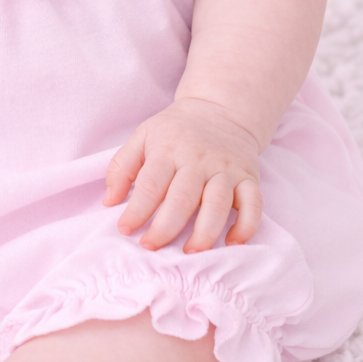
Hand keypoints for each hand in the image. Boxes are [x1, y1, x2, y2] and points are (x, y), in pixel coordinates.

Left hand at [103, 98, 262, 252]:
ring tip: (190, 252)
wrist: (221, 109)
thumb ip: (121, 167)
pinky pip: (253, 204)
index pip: (151, 184)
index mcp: (168, 150)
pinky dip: (246, 226)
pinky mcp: (249, 177)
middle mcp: (198, 160)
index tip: (125, 230)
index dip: (137, 211)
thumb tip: (109, 201)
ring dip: (205, 232)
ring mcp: (226, 169)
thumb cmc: (175, 130)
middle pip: (183, 198)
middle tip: (151, 247)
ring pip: (218, 204)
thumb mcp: (142, 136)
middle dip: (165, 227)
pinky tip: (232, 242)